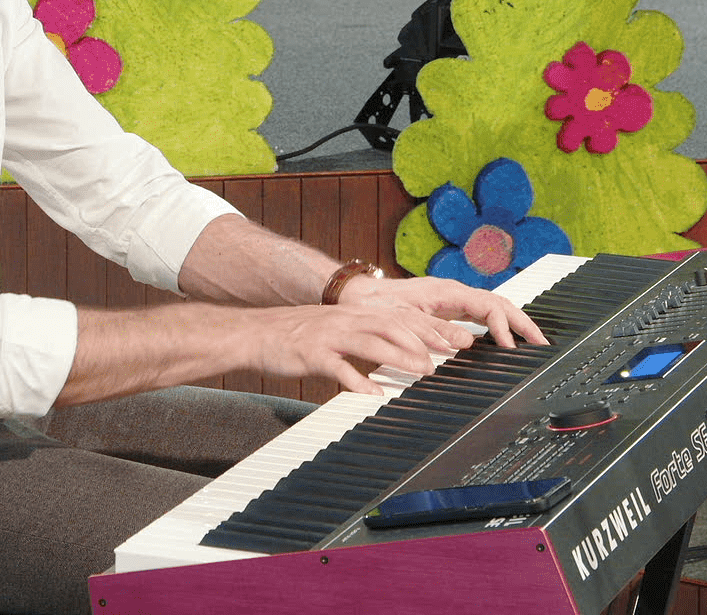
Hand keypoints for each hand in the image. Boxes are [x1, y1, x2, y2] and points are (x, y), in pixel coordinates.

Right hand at [239, 303, 482, 395]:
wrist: (255, 333)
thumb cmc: (295, 334)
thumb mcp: (335, 328)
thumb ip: (363, 337)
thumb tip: (394, 348)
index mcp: (354, 314)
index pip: (399, 317)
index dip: (428, 328)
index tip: (452, 341)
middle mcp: (345, 320)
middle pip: (392, 325)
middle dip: (422, 341)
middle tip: (445, 357)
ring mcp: (329, 336)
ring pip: (371, 342)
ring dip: (400, 357)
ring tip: (422, 371)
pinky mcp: (311, 354)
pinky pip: (338, 368)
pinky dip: (357, 380)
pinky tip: (372, 393)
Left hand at [333, 273, 547, 349]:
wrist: (358, 297)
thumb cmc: (378, 306)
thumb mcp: (405, 321)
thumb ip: (435, 331)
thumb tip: (468, 343)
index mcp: (449, 292)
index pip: (490, 306)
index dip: (505, 327)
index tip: (512, 348)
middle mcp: (455, 293)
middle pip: (499, 304)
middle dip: (523, 322)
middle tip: (543, 344)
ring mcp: (453, 300)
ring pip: (493, 308)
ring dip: (514, 324)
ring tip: (533, 343)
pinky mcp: (448, 309)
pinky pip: (480, 315)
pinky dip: (497, 326)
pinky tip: (504, 340)